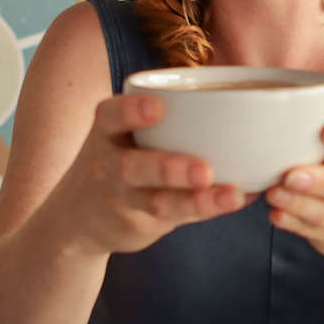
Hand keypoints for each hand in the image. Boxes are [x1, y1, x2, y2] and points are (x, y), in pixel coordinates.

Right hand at [53, 93, 249, 254]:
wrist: (77, 217)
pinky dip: (208, 209)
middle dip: (170, 169)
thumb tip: (246, 98)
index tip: (158, 108)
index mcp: (107, 129)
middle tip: (204, 171)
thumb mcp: (123, 130)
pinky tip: (240, 198)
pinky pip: (175, 219)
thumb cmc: (122, 154)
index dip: (132, 111)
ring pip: (157, 202)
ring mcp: (120, 199)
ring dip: (197, 201)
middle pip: (134, 166)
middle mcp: (108, 164)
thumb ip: (167, 116)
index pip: (111, 115)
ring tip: (232, 196)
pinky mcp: (137, 225)